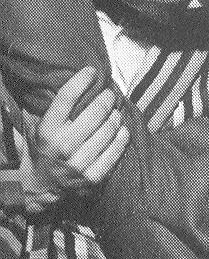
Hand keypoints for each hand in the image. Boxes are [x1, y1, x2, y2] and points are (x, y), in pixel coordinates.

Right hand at [25, 67, 129, 204]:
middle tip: (110, 94)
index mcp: (47, 130)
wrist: (40, 186)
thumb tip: (58, 78)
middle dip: (106, 98)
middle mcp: (63, 146)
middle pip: (95, 112)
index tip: (92, 72)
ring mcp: (79, 163)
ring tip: (116, 112)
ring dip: (116, 117)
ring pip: (109, 130)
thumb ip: (45, 107)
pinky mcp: (93, 177)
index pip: (67, 97)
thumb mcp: (35, 127)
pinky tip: (123, 130)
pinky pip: (116, 152)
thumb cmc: (41, 149)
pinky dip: (122, 137)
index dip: (82, 80)